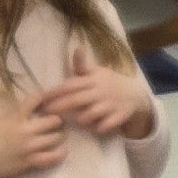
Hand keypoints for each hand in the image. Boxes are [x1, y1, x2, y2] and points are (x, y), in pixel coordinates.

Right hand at [0, 96, 66, 177]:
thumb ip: (12, 115)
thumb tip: (25, 109)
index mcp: (14, 118)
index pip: (34, 101)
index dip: (42, 98)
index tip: (45, 100)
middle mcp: (25, 131)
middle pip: (54, 120)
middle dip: (56, 119)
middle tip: (55, 121)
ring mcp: (30, 147)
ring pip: (57, 137)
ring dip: (59, 135)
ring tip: (57, 135)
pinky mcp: (32, 161)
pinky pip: (53, 157)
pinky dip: (60, 154)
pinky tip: (62, 151)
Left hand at [32, 45, 152, 138]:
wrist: (136, 95)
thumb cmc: (109, 83)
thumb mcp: (97, 72)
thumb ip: (82, 65)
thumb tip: (77, 48)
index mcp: (93, 80)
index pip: (70, 85)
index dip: (54, 92)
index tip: (41, 98)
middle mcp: (101, 92)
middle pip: (75, 100)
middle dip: (59, 107)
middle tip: (46, 113)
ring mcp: (110, 105)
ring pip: (89, 115)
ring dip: (79, 119)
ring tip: (73, 121)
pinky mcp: (119, 117)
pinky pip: (104, 126)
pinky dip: (97, 128)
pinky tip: (93, 128)